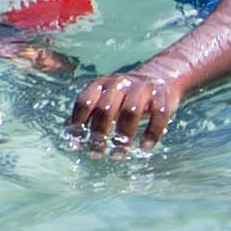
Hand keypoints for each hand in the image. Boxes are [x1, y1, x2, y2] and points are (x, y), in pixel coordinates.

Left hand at [67, 60, 192, 149]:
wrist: (160, 77)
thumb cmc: (124, 95)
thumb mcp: (104, 98)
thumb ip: (88, 114)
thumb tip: (68, 135)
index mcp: (101, 84)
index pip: (84, 101)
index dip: (78, 122)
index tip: (76, 143)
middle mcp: (119, 83)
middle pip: (106, 108)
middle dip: (99, 133)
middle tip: (96, 153)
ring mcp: (142, 87)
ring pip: (131, 111)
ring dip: (124, 136)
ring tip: (118, 154)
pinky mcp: (162, 95)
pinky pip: (158, 114)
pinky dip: (151, 132)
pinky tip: (145, 147)